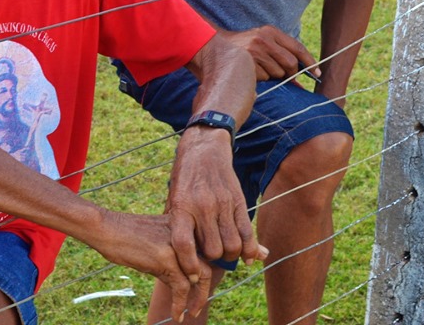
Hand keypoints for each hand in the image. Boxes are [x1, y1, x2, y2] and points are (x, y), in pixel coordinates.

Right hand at [87, 211, 212, 321]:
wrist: (104, 227)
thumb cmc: (123, 233)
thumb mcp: (154, 239)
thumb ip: (171, 254)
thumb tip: (184, 281)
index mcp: (182, 225)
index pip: (202, 254)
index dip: (202, 275)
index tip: (198, 289)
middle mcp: (184, 233)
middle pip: (206, 265)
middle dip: (204, 289)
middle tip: (197, 306)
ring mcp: (176, 245)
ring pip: (198, 277)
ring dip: (197, 300)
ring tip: (190, 313)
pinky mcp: (166, 258)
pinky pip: (181, 287)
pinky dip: (180, 304)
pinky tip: (176, 313)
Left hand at [168, 128, 268, 268]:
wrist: (204, 149)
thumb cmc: (184, 179)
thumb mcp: (173, 199)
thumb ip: (179, 227)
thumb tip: (183, 260)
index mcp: (182, 206)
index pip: (184, 243)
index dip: (188, 264)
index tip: (192, 275)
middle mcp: (203, 206)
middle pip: (213, 250)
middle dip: (211, 260)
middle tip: (208, 257)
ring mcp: (223, 204)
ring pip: (233, 246)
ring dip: (229, 256)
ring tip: (223, 251)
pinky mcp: (239, 202)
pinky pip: (248, 233)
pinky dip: (249, 250)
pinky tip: (247, 257)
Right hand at [219, 26, 319, 81]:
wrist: (211, 46)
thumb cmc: (240, 47)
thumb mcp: (260, 40)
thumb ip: (280, 51)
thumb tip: (300, 74)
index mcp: (270, 31)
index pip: (297, 48)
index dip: (309, 61)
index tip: (317, 72)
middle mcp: (263, 39)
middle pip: (290, 63)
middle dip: (290, 74)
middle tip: (285, 77)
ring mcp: (254, 50)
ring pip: (277, 73)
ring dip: (272, 76)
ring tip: (259, 70)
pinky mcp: (247, 62)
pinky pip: (264, 78)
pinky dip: (260, 79)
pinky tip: (250, 72)